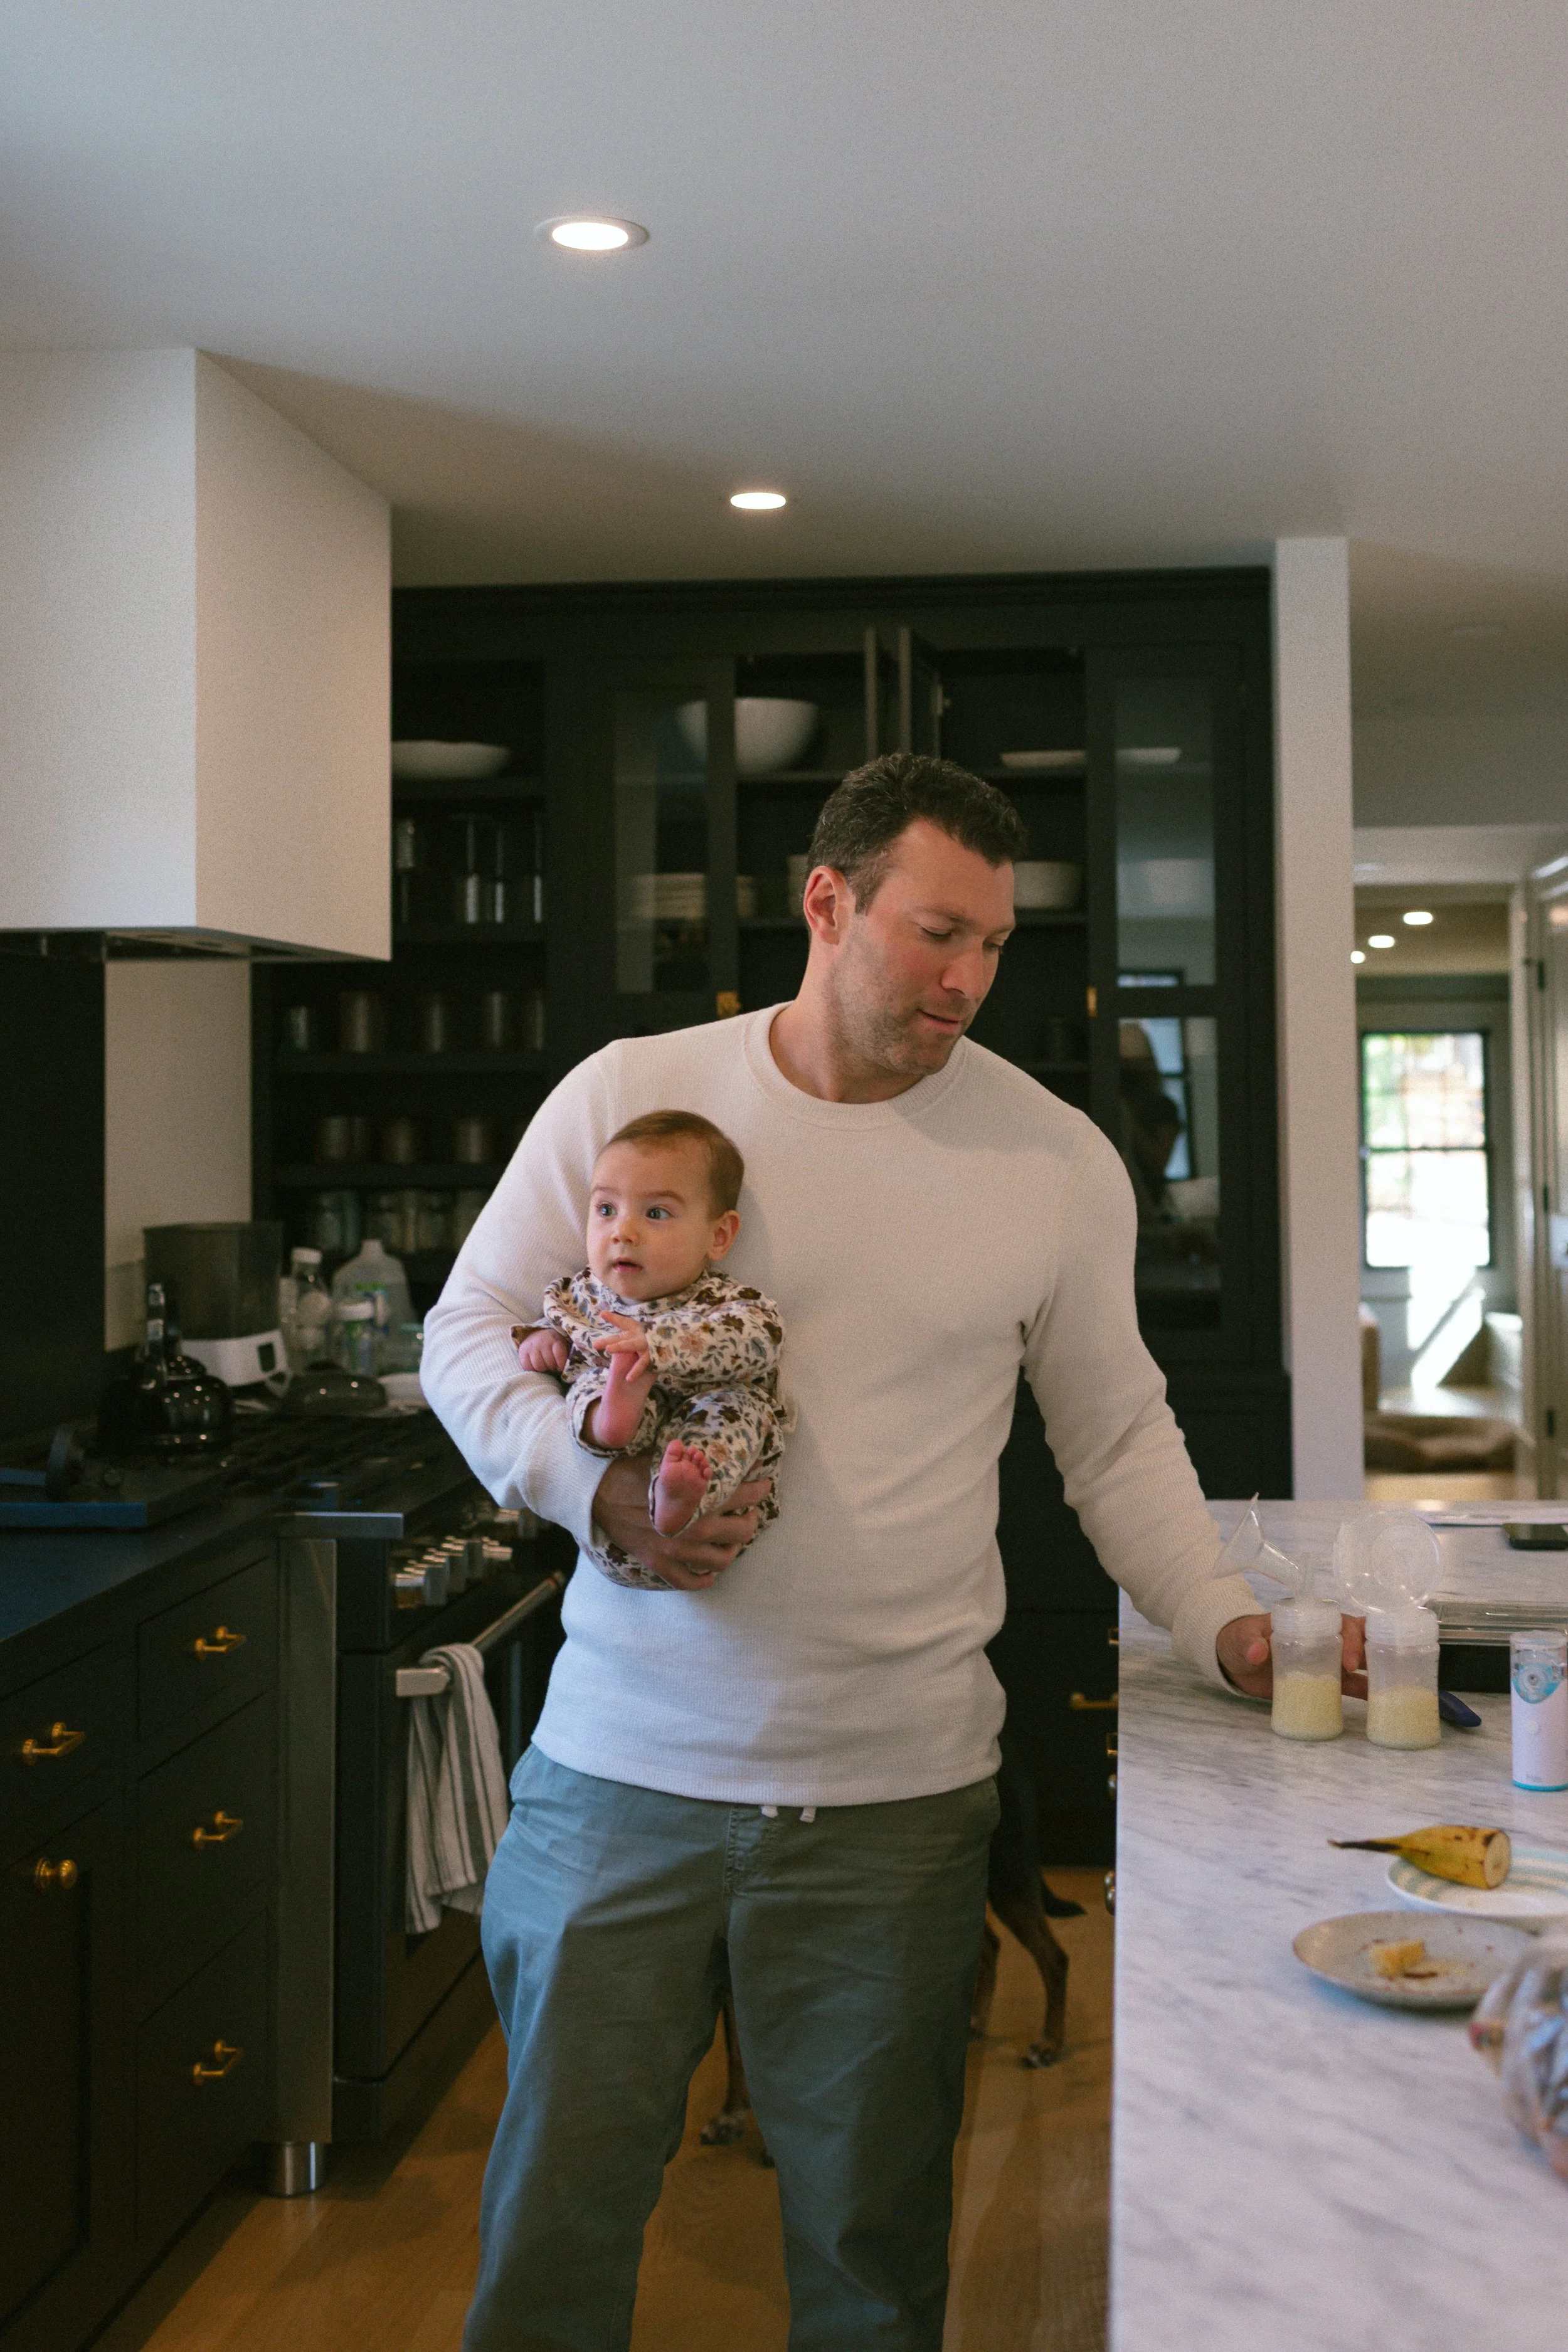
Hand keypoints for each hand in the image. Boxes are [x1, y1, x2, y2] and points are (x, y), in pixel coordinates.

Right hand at [515, 1329, 568, 1374]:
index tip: (560, 1367)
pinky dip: (532, 1369)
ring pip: (538, 1366)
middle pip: (549, 1363)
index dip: (561, 1363)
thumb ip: (565, 1355)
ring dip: (542, 1368)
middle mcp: (542, 1341)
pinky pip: (527, 1367)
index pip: (559, 1353)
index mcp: (554, 1339)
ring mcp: (531, 1346)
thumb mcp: (561, 1344)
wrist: (536, 1334)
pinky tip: (535, 1364)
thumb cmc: (552, 1344)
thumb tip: (566, 1369)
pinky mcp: (522, 1351)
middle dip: (552, 1366)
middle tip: (552, 1364)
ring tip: (544, 1364)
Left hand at [591, 1311, 651, 1383]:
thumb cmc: (650, 1339)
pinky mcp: (654, 1357)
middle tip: (595, 1344)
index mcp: (636, 1329)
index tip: (602, 1314)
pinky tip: (628, 1378)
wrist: (674, 1344)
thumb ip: (620, 1326)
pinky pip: (643, 1364)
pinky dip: (636, 1371)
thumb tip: (603, 1314)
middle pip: (623, 1339)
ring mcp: (647, 1346)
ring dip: (621, 1348)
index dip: (613, 1319)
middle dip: (610, 1341)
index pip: (623, 1323)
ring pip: (633, 1346)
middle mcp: (640, 1336)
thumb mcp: (635, 1333)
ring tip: (609, 1350)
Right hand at [592, 1453, 772, 1590]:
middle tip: (748, 1514)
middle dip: (750, 1520)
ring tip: (732, 1541)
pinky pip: (691, 1582)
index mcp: (698, 1498)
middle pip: (742, 1531)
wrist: (595, 1493)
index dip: (760, 1489)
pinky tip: (710, 1574)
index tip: (765, 1485)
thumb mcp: (666, 1460)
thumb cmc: (630, 1471)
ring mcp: (678, 1551)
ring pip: (722, 1560)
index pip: (744, 1495)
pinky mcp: (661, 1564)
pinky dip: (705, 1580)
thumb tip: (711, 1454)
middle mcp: (694, 1528)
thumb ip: (693, 1462)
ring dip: (732, 1550)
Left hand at [1216, 1611, 1367, 1699]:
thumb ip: (1247, 1642)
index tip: (1349, 1663)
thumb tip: (1256, 1651)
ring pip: (1361, 1661)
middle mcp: (1325, 1637)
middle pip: (1359, 1637)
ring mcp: (1327, 1659)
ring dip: (1378, 1670)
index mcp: (1309, 1621)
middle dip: (1373, 1651)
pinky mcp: (1325, 1680)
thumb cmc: (1239, 1640)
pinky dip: (1367, 1691)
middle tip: (1378, 1673)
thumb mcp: (1240, 1638)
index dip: (1350, 1638)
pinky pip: (1351, 1684)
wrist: (1234, 1662)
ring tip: (1397, 1686)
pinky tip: (1382, 1703)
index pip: (1339, 1622)